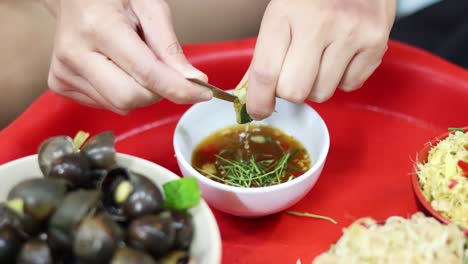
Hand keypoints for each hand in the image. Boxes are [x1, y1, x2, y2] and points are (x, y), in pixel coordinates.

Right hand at [42, 0, 211, 114]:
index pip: (146, 73)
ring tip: (133, 62)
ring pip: (120, 106)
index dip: (179, 88)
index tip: (202, 94)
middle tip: (162, 71)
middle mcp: (75, 52)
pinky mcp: (60, 84)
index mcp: (98, 27)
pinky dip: (122, 93)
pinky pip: (107, 104)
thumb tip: (193, 81)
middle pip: (131, 98)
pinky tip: (116, 69)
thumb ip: (170, 48)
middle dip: (157, 91)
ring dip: (140, 92)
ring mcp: (64, 71)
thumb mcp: (150, 8)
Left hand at [243, 0, 395, 119]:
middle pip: (294, 91)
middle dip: (289, 91)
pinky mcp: (376, 42)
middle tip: (293, 74)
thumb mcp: (280, 13)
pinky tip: (341, 54)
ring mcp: (351, 32)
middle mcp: (319, 22)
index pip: (265, 73)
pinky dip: (341, 78)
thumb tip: (250, 94)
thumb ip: (264, 54)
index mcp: (285, 12)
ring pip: (322, 93)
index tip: (259, 110)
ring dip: (316, 85)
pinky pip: (349, 86)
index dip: (259, 100)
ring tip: (320, 58)